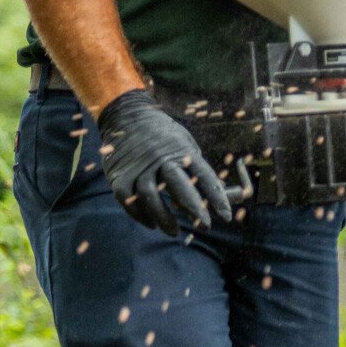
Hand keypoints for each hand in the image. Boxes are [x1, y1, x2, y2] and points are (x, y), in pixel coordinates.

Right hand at [95, 88, 232, 234]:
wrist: (125, 114)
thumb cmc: (162, 134)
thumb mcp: (185, 143)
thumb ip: (198, 167)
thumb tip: (222, 190)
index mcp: (180, 151)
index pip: (203, 175)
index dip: (216, 197)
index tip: (226, 216)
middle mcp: (159, 158)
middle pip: (178, 185)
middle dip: (194, 208)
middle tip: (205, 226)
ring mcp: (137, 167)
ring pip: (150, 196)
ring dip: (164, 217)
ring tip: (175, 232)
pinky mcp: (119, 176)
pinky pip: (129, 200)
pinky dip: (140, 215)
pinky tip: (152, 224)